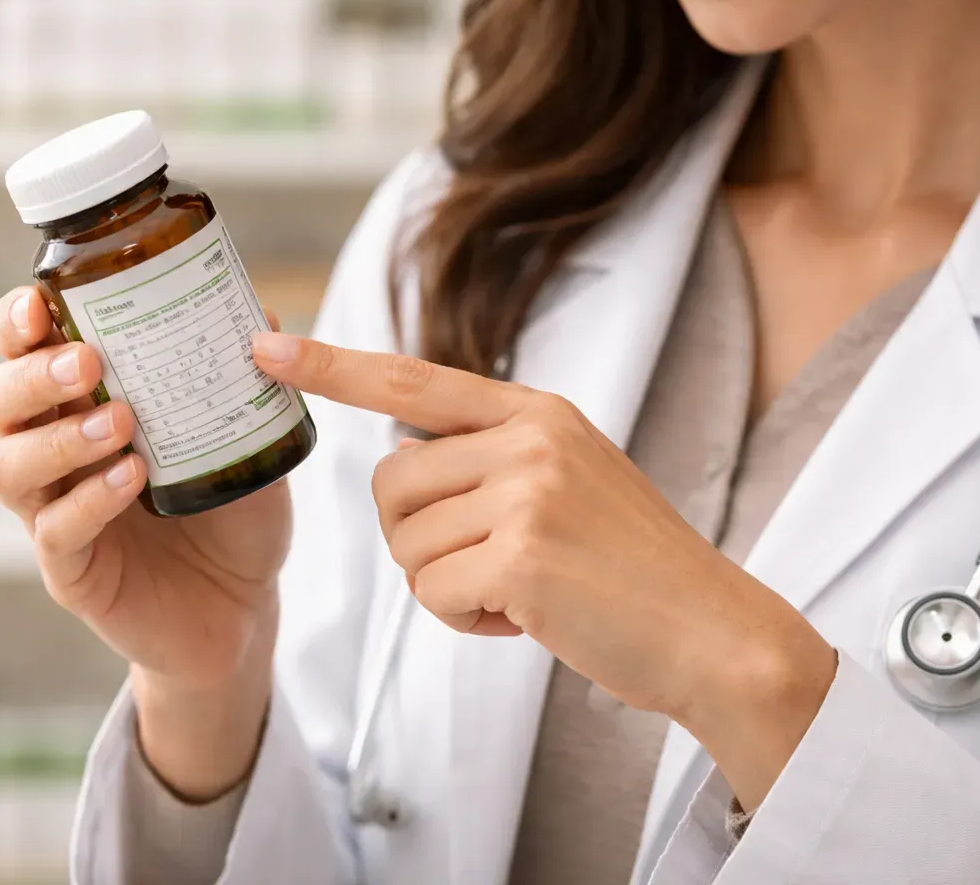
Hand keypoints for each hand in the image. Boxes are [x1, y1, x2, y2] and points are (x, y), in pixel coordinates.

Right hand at [0, 287, 290, 796]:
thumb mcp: (246, 438)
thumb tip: (263, 316)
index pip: (22, 351)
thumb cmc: (232, 511)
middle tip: (87, 364)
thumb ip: (245, 383)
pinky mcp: (72, 571)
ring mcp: (54, 513)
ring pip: (9, 467)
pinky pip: (55, 532)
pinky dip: (89, 500)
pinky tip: (132, 479)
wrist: (245, 605)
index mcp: (81, 405)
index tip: (41, 304)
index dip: (16, 323)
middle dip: (31, 376)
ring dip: (59, 437)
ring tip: (120, 421)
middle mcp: (54, 454)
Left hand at [252, 332, 837, 808]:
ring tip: (522, 592)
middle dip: (417, 539)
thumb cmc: (631, 568)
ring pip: (406, 545)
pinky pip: (432, 593)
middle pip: (391, 483)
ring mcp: (526, 492)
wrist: (713, 632)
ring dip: (448, 586)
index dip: (333, 365)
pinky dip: (466, 621)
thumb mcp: (570, 478)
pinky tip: (526, 619)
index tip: (265, 347)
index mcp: (535, 412)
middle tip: (490, 565)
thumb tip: (401, 464)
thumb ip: (494, 456)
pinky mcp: (521, 554)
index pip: (412, 378)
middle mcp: (527, 438)